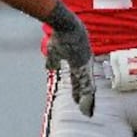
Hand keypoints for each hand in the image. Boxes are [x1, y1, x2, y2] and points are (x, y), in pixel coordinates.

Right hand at [43, 2, 95, 116]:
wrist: (64, 23)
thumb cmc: (60, 34)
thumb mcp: (54, 50)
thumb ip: (53, 60)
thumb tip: (49, 69)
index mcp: (80, 60)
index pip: (80, 79)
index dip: (78, 90)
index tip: (76, 101)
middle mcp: (85, 63)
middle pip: (86, 84)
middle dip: (85, 98)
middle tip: (87, 113)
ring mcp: (85, 63)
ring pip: (87, 86)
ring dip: (86, 101)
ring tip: (87, 113)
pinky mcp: (83, 64)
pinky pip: (85, 82)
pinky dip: (85, 96)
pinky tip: (85, 105)